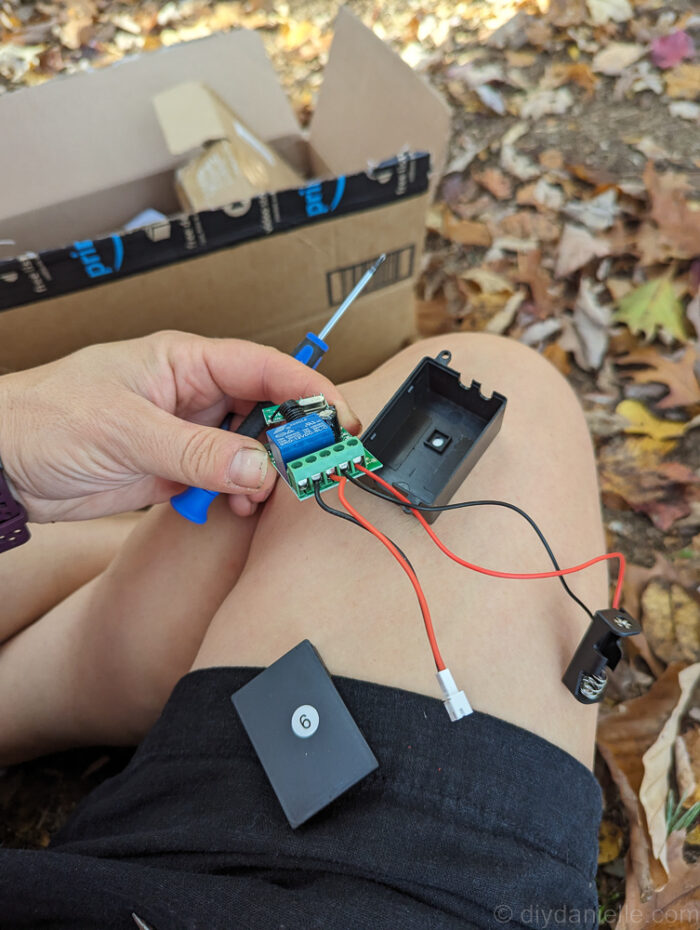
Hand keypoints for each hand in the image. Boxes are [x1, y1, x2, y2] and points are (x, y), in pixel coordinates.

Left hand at [0, 331, 360, 521]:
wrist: (1, 467)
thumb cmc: (46, 419)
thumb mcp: (127, 430)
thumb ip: (199, 451)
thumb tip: (260, 468)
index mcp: (185, 361)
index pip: (263, 368)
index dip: (307, 391)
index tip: (339, 420)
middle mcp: (193, 395)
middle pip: (266, 409)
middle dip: (296, 437)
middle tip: (318, 467)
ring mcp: (187, 435)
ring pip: (251, 449)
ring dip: (269, 472)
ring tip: (277, 494)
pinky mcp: (176, 472)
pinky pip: (225, 481)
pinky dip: (240, 495)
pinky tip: (241, 507)